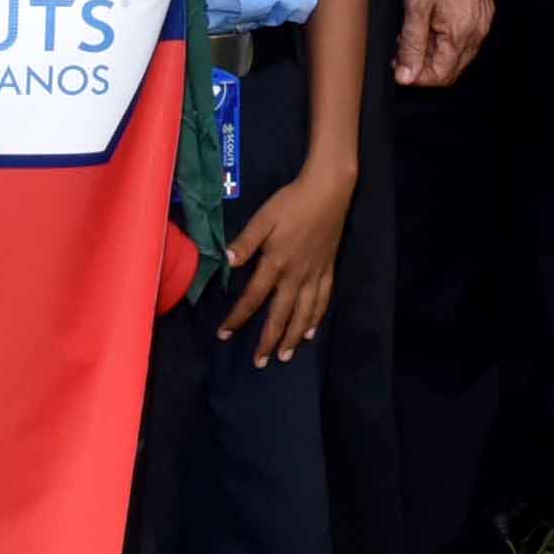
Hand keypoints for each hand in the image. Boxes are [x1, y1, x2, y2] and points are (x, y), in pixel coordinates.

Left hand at [220, 172, 348, 363]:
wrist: (328, 191)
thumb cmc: (292, 201)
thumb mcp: (263, 218)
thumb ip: (246, 242)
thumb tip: (227, 262)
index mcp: (276, 263)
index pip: (253, 298)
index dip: (238, 317)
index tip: (225, 334)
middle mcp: (295, 275)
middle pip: (280, 315)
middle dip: (268, 340)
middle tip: (260, 362)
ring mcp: (314, 274)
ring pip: (303, 314)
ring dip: (292, 337)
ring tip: (284, 356)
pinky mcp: (328, 269)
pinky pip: (323, 300)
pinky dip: (316, 319)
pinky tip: (310, 332)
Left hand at [395, 0, 491, 87]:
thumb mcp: (415, 5)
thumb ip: (412, 44)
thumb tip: (406, 76)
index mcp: (461, 35)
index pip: (441, 76)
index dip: (417, 77)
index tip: (398, 66)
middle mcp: (477, 33)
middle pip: (452, 69)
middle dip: (425, 67)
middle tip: (402, 51)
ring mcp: (483, 22)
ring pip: (459, 55)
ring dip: (435, 53)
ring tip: (413, 35)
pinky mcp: (484, 10)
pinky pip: (466, 38)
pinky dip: (446, 39)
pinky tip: (430, 24)